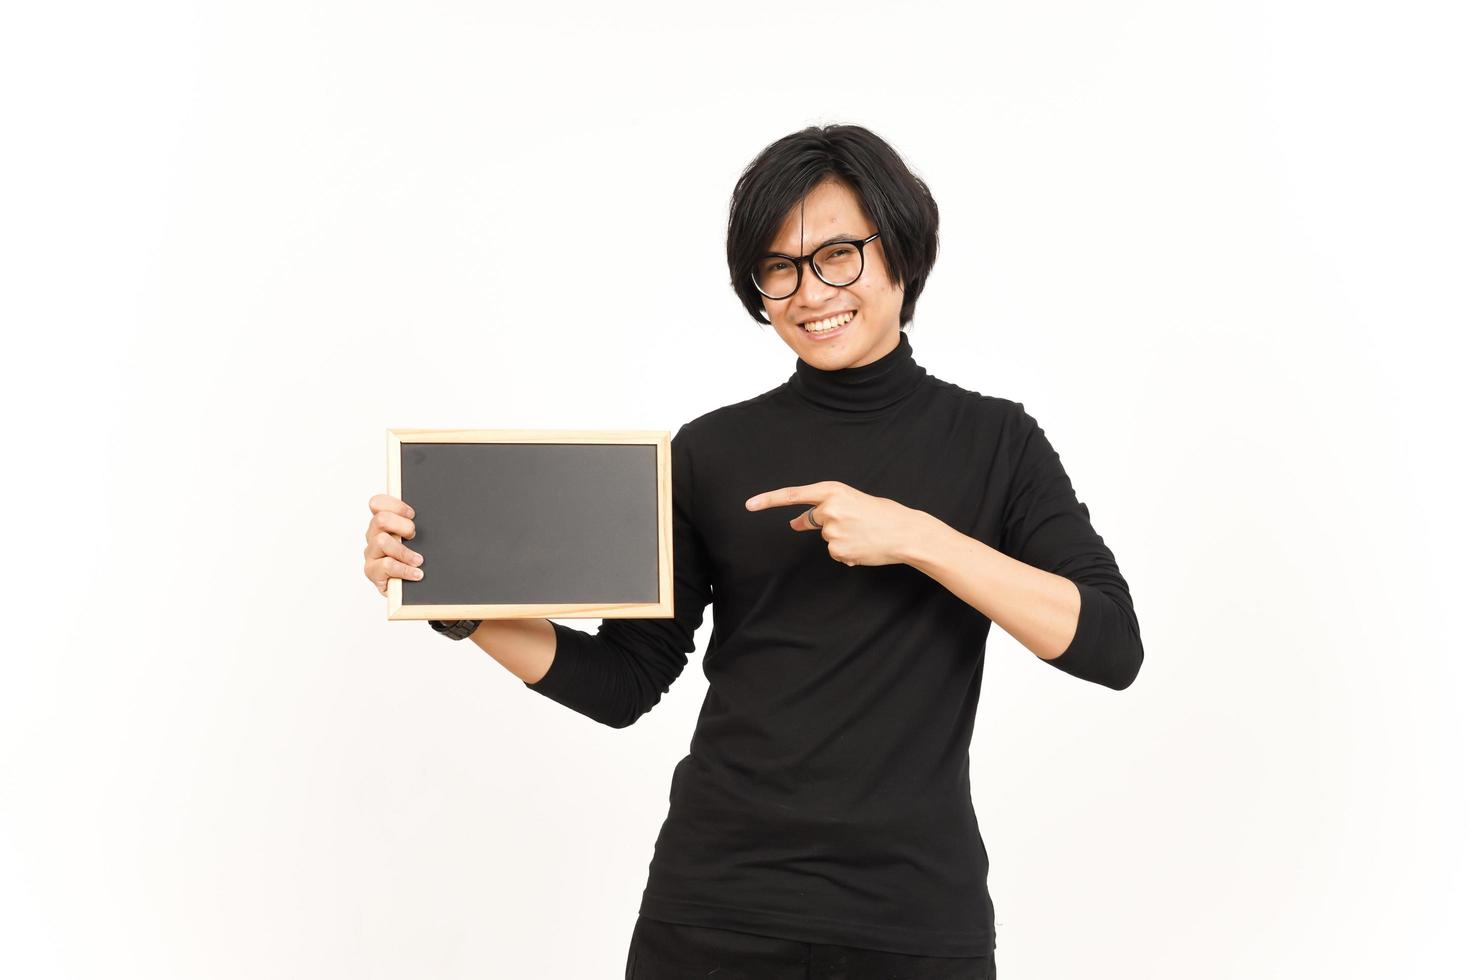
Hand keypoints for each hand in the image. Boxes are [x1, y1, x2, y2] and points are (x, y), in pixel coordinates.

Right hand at [364, 494, 424, 595]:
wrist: (412, 588)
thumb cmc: (415, 558)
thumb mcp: (419, 539)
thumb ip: (419, 525)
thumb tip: (439, 513)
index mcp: (383, 523)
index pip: (377, 503)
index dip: (395, 505)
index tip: (412, 514)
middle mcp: (374, 535)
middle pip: (380, 519)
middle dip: (402, 526)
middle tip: (414, 536)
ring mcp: (372, 553)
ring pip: (382, 541)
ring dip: (404, 551)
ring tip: (419, 560)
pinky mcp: (372, 571)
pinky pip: (386, 566)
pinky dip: (404, 570)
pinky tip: (417, 574)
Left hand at [743, 481, 922, 567]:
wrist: (905, 532)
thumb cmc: (882, 514)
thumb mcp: (851, 502)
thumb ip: (822, 509)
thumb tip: (794, 523)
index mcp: (833, 490)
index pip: (793, 495)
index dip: (768, 500)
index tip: (749, 504)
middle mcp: (829, 508)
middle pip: (812, 520)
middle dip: (825, 523)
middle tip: (856, 522)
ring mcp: (832, 530)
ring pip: (825, 538)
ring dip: (841, 538)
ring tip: (864, 534)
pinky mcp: (837, 549)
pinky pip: (835, 552)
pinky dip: (847, 551)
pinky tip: (863, 546)